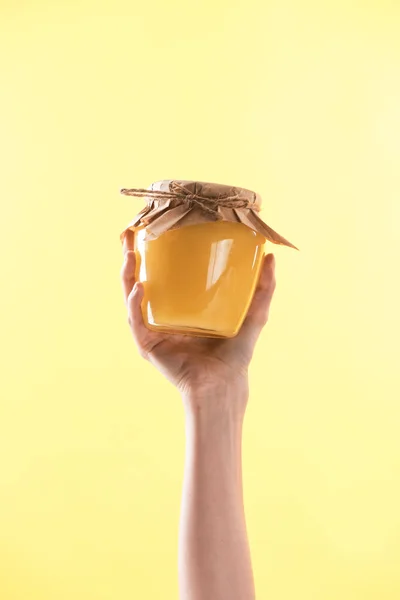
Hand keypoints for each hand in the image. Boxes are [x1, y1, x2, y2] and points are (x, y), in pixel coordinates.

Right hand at [121, 229, 275, 414]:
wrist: (224, 383)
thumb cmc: (235, 354)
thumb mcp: (252, 315)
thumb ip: (262, 289)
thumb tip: (271, 257)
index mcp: (181, 306)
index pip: (163, 273)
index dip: (155, 251)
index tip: (153, 226)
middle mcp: (163, 316)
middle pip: (140, 279)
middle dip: (131, 256)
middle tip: (130, 232)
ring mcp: (153, 330)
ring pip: (132, 296)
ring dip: (127, 274)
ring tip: (129, 252)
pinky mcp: (148, 344)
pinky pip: (136, 321)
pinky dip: (134, 304)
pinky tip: (139, 287)